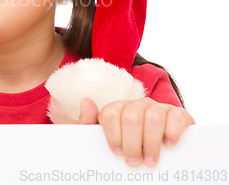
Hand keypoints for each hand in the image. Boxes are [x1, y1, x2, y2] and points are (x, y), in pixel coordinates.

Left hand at [76, 97, 194, 166]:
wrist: (158, 157)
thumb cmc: (126, 147)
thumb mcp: (105, 139)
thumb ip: (89, 123)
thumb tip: (86, 101)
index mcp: (118, 109)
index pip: (110, 113)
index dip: (113, 135)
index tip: (117, 153)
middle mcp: (138, 105)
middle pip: (131, 117)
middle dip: (132, 143)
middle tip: (134, 162)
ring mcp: (158, 108)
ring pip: (153, 117)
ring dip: (151, 143)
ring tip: (150, 161)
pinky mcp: (178, 114)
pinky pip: (176, 116)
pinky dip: (172, 132)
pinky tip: (169, 145)